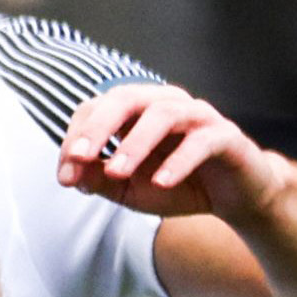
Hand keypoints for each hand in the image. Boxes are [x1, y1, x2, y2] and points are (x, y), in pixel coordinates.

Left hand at [56, 82, 289, 219]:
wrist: (232, 197)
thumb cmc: (176, 186)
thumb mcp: (128, 190)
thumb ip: (99, 179)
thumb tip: (71, 174)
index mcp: (136, 110)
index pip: (96, 109)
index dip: (75, 138)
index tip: (65, 176)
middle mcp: (166, 103)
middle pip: (126, 98)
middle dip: (98, 127)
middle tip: (79, 157)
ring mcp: (198, 116)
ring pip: (163, 114)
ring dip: (135, 144)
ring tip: (116, 172)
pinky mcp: (226, 136)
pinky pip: (202, 141)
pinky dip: (179, 161)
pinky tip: (162, 182)